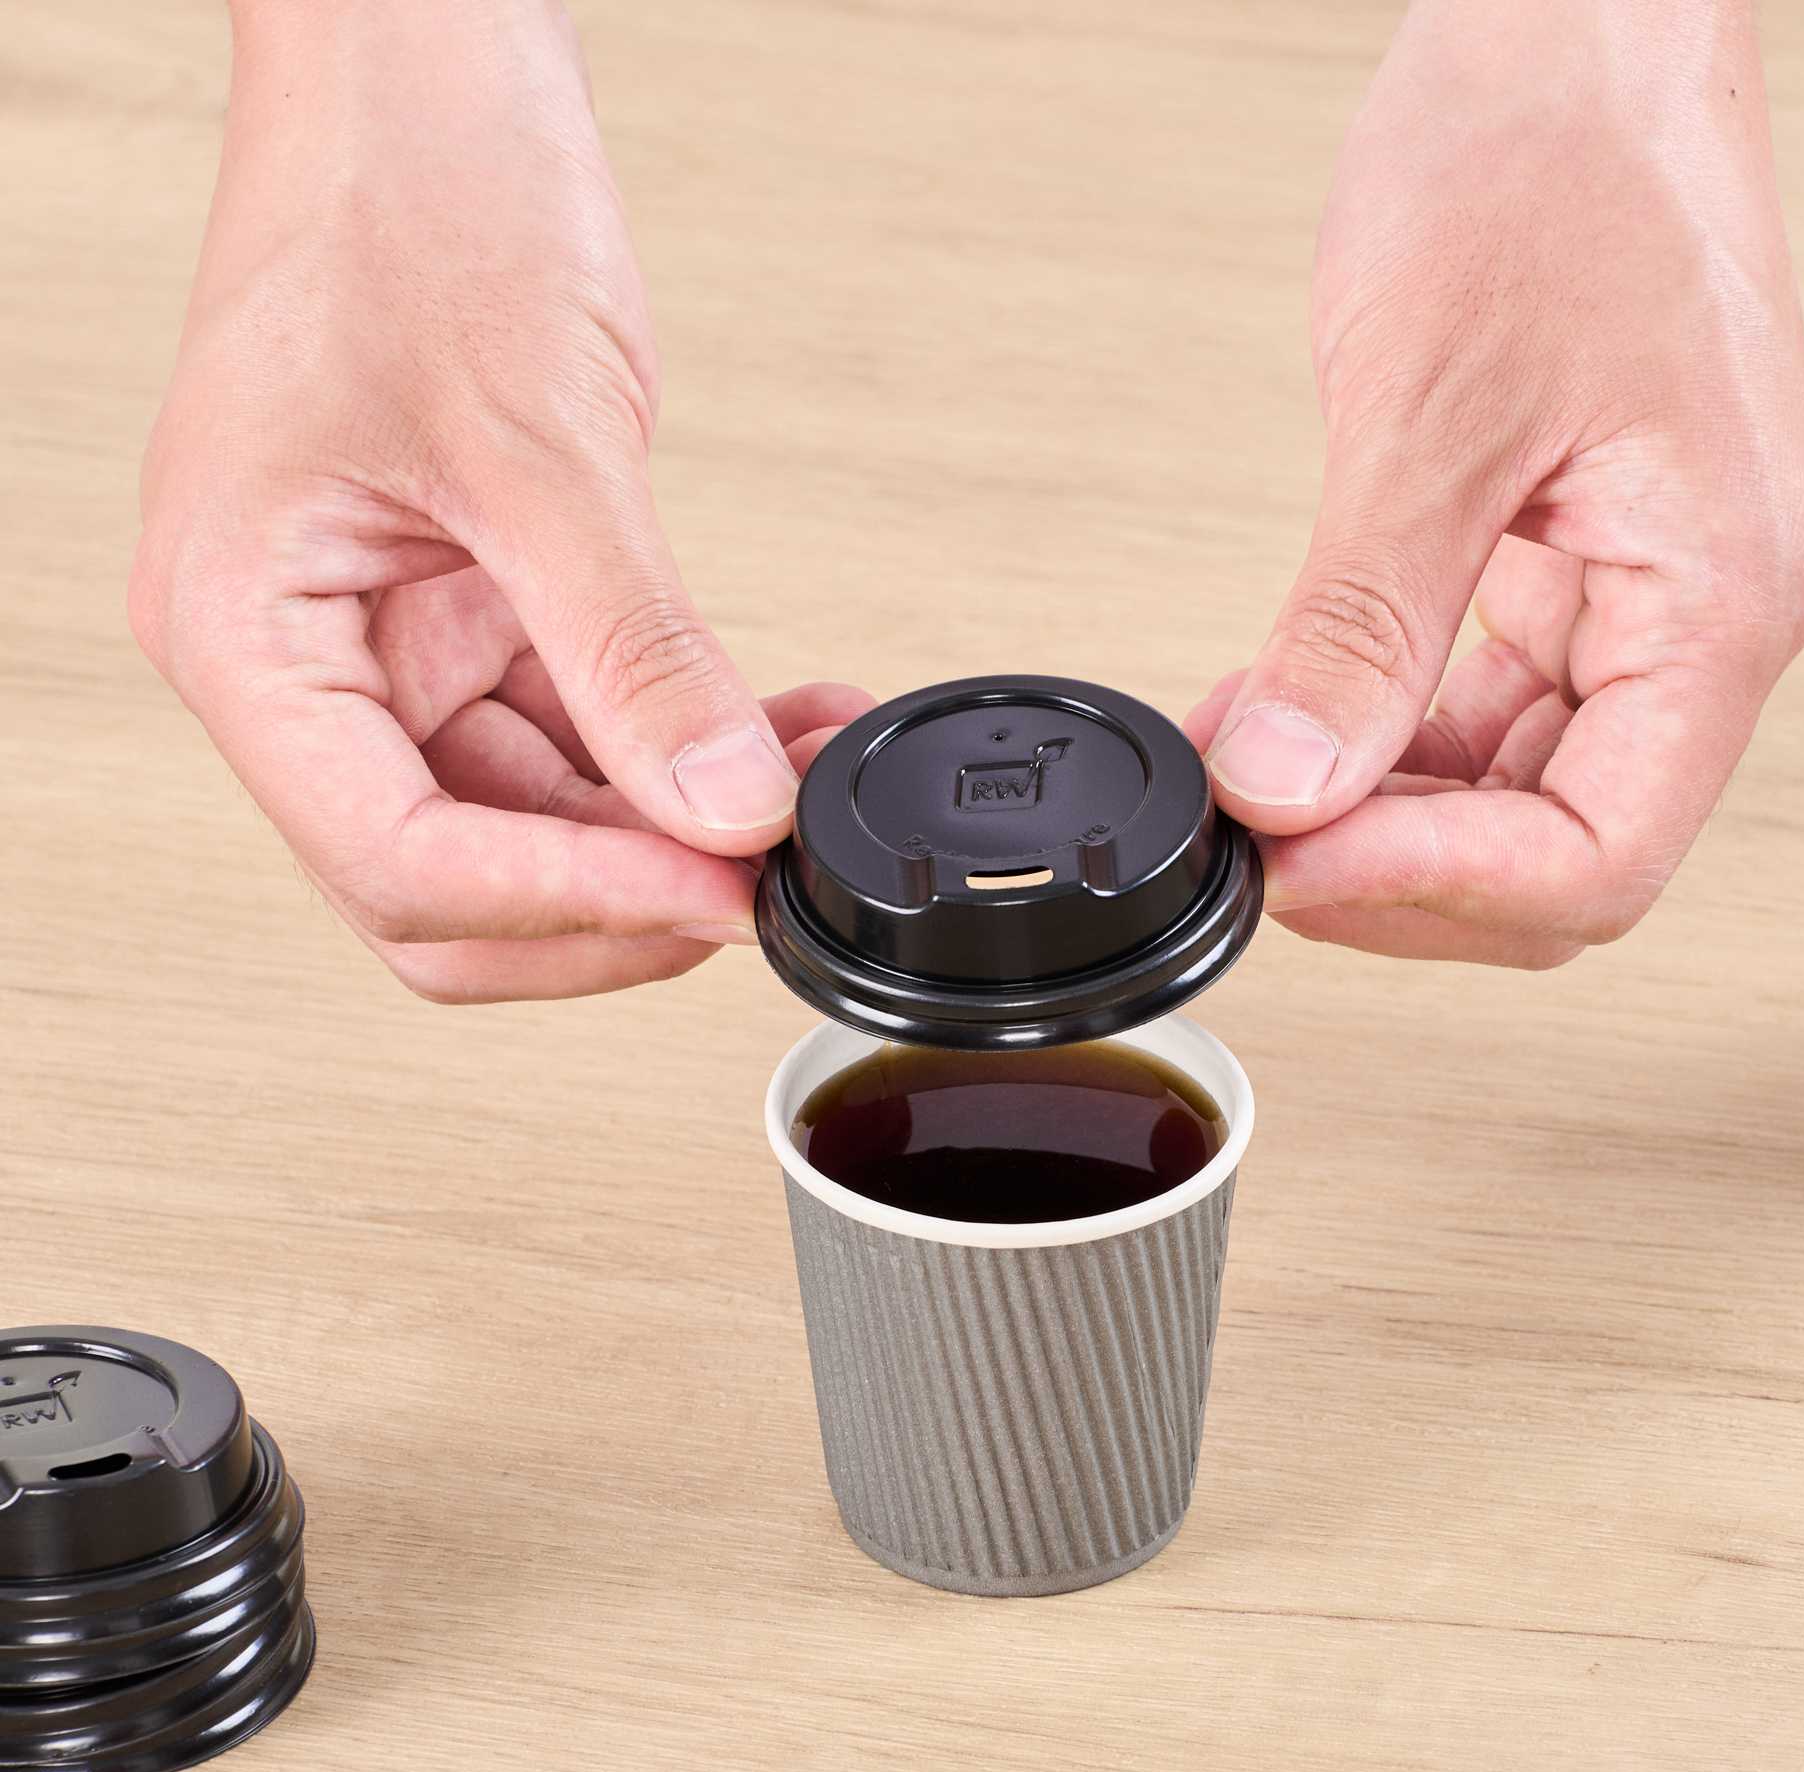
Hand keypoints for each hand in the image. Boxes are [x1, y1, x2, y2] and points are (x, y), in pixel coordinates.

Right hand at [130, 0, 869, 1001]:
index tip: (716, 894)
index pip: (397, 860)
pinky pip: (579, 736)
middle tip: (757, 880)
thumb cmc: (411, 192)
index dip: (568, 902)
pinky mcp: (471, 617)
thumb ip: (633, 649)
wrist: (424, 69)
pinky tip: (779, 730)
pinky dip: (677, 750)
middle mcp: (306, 666)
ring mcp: (389, 648)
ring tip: (803, 785)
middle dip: (613, 898)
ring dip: (671, 828)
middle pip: (455, 884)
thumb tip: (728, 811)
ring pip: (532, 827)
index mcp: (246, 635)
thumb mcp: (534, 441)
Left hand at [1187, 0, 1803, 967]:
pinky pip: (1482, 717)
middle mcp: (1697, 624)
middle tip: (1258, 849)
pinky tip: (1286, 721)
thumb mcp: (1437, 412)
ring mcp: (1636, 602)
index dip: (1437, 890)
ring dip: (1379, 818)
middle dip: (1400, 874)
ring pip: (1512, 801)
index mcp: (1718, 600)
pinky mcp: (1570, 573)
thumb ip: (1364, 626)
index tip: (1293, 862)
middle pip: (1557, 855)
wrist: (1573, 36)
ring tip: (1251, 786)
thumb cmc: (1558, 161)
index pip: (1599, 855)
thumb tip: (1286, 785)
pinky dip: (1380, 741)